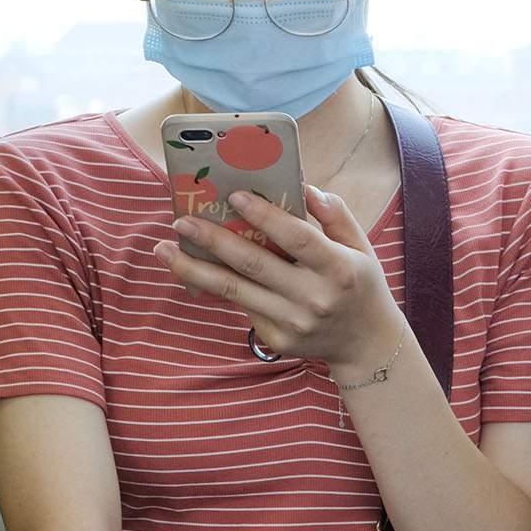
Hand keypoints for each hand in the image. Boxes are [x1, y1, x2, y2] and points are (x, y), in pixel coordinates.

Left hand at [156, 184, 406, 374]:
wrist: (366, 344)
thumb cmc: (361, 284)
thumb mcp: (360, 245)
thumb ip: (334, 214)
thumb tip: (302, 186)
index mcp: (337, 267)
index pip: (295, 237)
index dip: (264, 216)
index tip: (233, 194)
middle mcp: (313, 297)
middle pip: (254, 264)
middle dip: (213, 240)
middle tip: (181, 220)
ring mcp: (292, 322)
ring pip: (234, 291)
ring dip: (193, 269)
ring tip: (164, 249)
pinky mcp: (277, 339)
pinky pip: (241, 306)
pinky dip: (214, 286)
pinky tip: (192, 269)